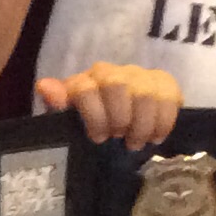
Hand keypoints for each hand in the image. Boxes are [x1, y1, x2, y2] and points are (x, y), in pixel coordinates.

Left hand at [36, 60, 181, 148]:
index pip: (86, 88)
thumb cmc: (88, 127)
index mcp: (84, 81)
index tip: (99, 138)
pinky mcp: (163, 82)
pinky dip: (164, 121)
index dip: (94, 116)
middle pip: (117, 85)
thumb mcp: (68, 121)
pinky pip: (170, 95)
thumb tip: (44, 86)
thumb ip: (57, 104)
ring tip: (136, 142)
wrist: (117, 128)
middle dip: (119, 118)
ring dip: (142, 124)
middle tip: (120, 140)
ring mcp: (139, 75)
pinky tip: (156, 137)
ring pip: (145, 93)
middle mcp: (111, 72)